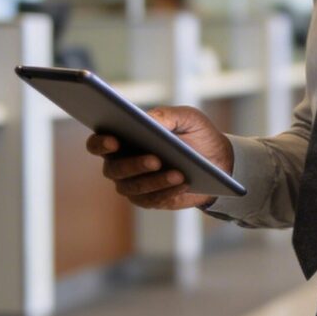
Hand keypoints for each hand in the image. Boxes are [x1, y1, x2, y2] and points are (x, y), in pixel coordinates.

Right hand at [85, 105, 232, 210]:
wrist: (218, 159)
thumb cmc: (195, 133)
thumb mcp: (187, 118)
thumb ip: (166, 115)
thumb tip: (148, 119)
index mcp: (122, 139)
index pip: (98, 143)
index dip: (101, 143)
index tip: (113, 141)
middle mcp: (121, 164)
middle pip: (114, 169)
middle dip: (134, 165)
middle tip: (155, 160)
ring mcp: (133, 185)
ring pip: (134, 187)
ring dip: (156, 181)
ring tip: (178, 173)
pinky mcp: (150, 200)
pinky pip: (154, 199)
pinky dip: (168, 191)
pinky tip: (184, 183)